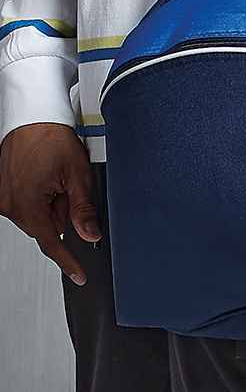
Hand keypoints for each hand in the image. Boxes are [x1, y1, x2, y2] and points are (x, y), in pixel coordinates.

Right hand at [0, 123, 100, 285]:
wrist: (33, 116)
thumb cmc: (51, 138)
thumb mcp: (77, 174)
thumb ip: (84, 209)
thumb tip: (91, 235)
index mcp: (28, 205)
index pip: (51, 244)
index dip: (68, 261)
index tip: (79, 274)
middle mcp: (10, 206)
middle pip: (46, 227)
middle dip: (62, 213)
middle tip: (69, 186)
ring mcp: (4, 199)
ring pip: (37, 216)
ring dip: (51, 203)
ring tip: (56, 176)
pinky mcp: (3, 191)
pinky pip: (26, 205)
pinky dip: (40, 196)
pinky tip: (46, 176)